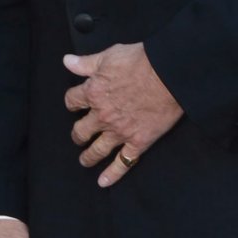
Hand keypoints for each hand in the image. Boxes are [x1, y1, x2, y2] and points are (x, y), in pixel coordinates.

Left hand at [63, 42, 182, 185]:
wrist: (169, 75)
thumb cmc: (141, 61)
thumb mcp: (109, 55)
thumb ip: (87, 63)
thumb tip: (67, 61)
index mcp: (93, 93)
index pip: (72, 101)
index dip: (72, 103)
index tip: (75, 105)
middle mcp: (102, 116)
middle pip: (81, 131)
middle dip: (78, 134)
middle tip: (79, 136)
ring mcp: (119, 132)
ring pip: (97, 150)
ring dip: (88, 157)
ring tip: (84, 161)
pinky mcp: (138, 142)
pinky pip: (122, 163)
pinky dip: (112, 174)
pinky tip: (103, 182)